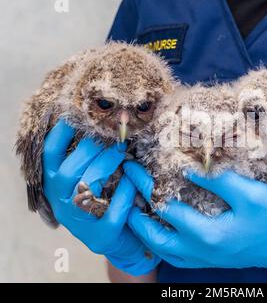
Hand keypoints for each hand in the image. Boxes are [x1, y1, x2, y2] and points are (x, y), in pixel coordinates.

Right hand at [42, 120, 159, 275]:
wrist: (121, 238)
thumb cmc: (106, 197)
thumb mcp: (91, 175)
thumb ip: (89, 154)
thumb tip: (101, 118)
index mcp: (55, 183)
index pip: (50, 155)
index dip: (61, 133)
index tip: (77, 112)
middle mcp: (61, 202)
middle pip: (68, 170)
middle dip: (91, 148)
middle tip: (114, 133)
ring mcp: (79, 221)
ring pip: (86, 188)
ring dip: (106, 165)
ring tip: (122, 149)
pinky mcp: (100, 237)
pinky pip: (112, 212)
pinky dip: (124, 193)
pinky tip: (133, 180)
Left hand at [124, 162, 266, 277]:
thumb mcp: (250, 193)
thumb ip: (215, 180)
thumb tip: (187, 166)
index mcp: (208, 236)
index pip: (165, 208)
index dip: (146, 185)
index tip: (132, 167)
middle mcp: (205, 253)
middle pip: (156, 239)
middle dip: (136, 216)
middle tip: (126, 193)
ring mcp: (213, 259)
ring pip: (168, 252)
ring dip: (150, 233)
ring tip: (141, 212)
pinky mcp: (222, 258)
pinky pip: (184, 256)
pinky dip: (169, 243)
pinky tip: (172, 230)